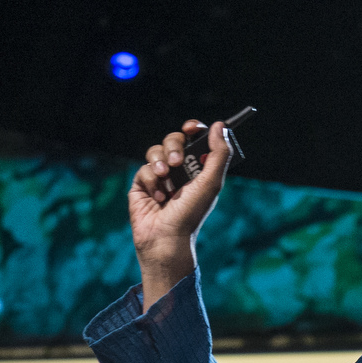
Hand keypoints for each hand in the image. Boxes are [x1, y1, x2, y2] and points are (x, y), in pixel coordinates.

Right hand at [128, 118, 235, 306]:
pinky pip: (143, 169)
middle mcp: (179, 170)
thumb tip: (219, 125)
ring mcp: (160, 177)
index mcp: (198, 168)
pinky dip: (151, 181)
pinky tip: (158, 198)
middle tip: (177, 162)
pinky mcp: (142, 186)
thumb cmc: (192, 213)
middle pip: (173, 140)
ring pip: (155, 151)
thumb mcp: (212, 182)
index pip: (195, 139)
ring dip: (160, 163)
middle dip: (174, 146)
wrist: (167, 237)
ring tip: (165, 179)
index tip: (191, 128)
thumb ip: (219, 153)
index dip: (193, 129)